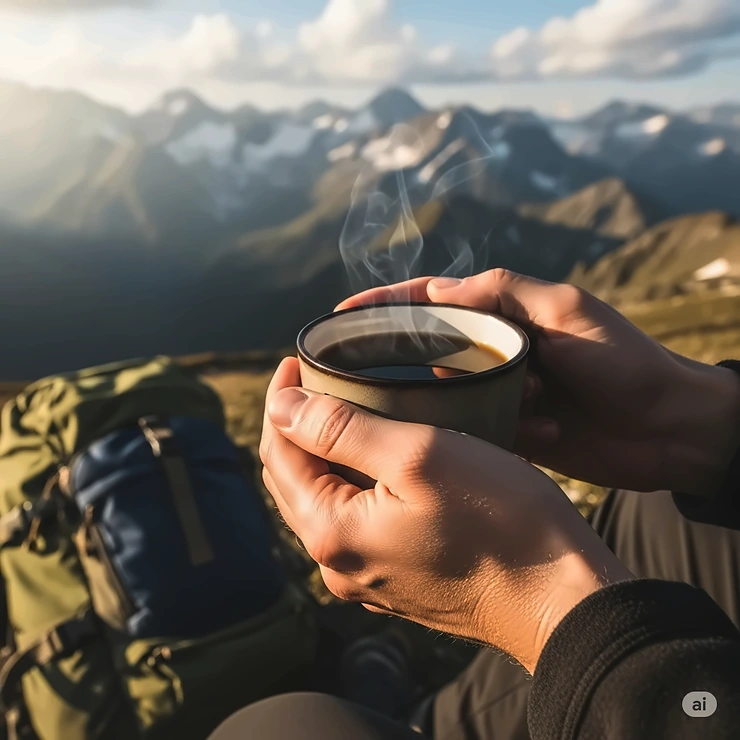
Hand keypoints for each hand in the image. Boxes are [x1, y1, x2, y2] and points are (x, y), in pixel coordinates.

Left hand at [259, 358, 632, 672]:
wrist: (561, 599)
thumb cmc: (500, 520)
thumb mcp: (419, 455)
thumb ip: (339, 428)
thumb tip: (280, 405)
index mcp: (331, 531)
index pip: (277, 454)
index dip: (281, 400)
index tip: (298, 359)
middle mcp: (337, 563)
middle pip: (295, 479)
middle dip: (297, 425)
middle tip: (318, 379)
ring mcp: (366, 577)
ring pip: (326, 499)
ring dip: (328, 452)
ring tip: (349, 407)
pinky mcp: (396, 579)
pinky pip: (358, 520)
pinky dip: (357, 481)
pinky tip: (382, 456)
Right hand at [337, 270, 739, 495]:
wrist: (670, 431)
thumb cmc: (626, 363)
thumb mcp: (571, 313)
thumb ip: (508, 293)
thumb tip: (439, 290)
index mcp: (504, 315)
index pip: (430, 302)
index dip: (383, 305)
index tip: (340, 315)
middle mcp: (494, 351)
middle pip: (424, 348)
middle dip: (387, 356)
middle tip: (341, 373)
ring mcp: (499, 393)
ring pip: (440, 393)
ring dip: (425, 400)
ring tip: (399, 410)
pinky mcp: (508, 431)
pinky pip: (468, 431)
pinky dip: (462, 434)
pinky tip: (466, 440)